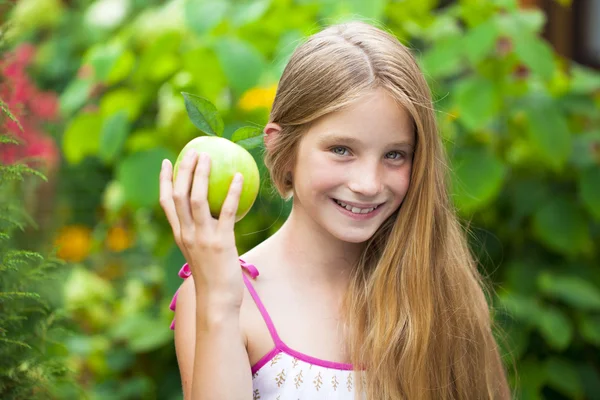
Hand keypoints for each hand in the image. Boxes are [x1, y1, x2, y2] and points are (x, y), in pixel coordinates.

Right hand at [159, 150, 244, 309]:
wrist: (217, 301)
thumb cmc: (213, 277)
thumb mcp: (202, 253)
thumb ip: (203, 234)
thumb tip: (215, 214)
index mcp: (180, 235)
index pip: (166, 203)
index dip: (165, 180)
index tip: (168, 162)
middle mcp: (187, 234)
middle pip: (179, 196)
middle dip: (183, 170)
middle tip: (193, 151)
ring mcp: (202, 238)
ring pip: (196, 200)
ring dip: (202, 175)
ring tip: (210, 156)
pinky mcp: (221, 243)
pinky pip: (225, 211)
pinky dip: (231, 192)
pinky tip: (239, 177)